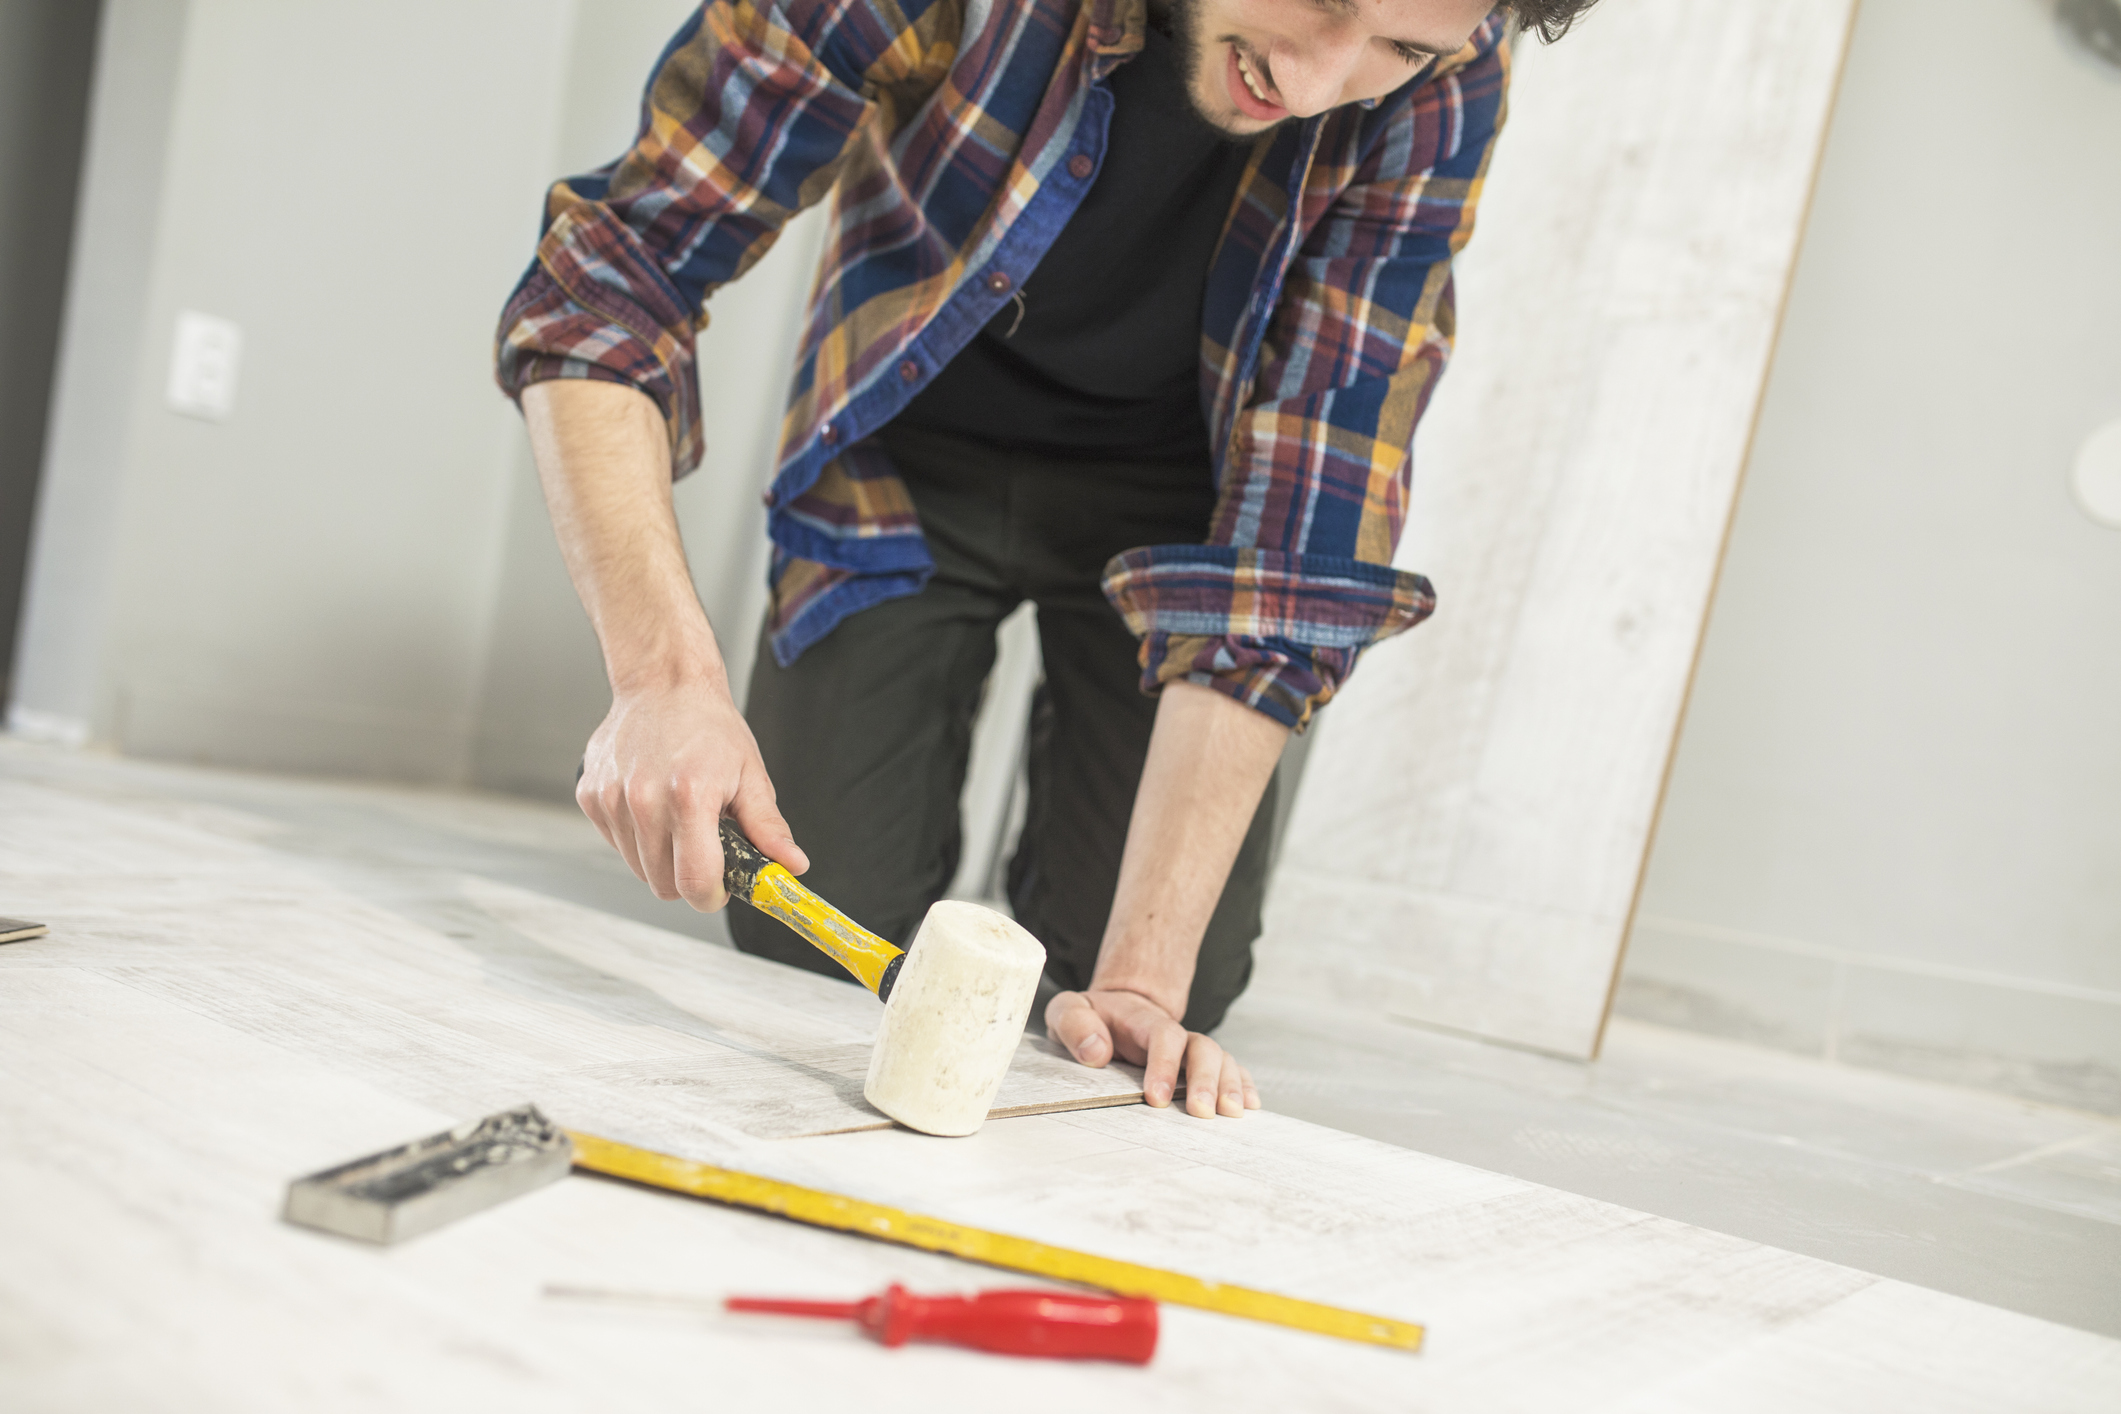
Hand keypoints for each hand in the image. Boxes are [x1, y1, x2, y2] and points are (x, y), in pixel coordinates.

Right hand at [577, 672, 806, 911]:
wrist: (664, 683)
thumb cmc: (708, 725)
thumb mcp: (750, 775)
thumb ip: (768, 828)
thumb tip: (791, 866)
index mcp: (689, 797)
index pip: (695, 883)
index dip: (712, 896)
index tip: (721, 888)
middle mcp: (643, 800)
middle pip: (663, 885)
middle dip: (688, 879)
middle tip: (706, 849)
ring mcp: (611, 798)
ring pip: (638, 868)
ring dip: (661, 858)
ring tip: (680, 820)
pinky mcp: (590, 796)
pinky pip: (617, 843)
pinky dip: (637, 838)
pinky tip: (654, 806)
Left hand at [1044, 988, 1259, 1118]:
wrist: (1114, 1011)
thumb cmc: (1090, 1018)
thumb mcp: (1068, 1010)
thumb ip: (1074, 1023)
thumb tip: (1096, 1052)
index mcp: (1143, 1022)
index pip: (1163, 1037)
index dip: (1164, 1065)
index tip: (1156, 1098)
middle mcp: (1175, 1035)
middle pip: (1203, 1048)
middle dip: (1205, 1080)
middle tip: (1201, 1112)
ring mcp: (1190, 1050)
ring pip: (1222, 1060)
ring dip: (1231, 1085)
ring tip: (1232, 1114)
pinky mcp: (1200, 1066)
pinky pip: (1230, 1070)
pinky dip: (1244, 1085)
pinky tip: (1251, 1106)